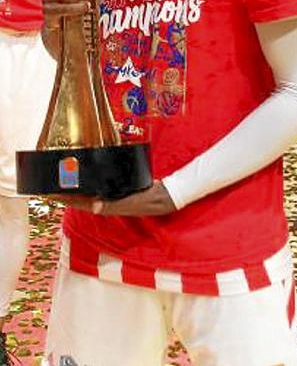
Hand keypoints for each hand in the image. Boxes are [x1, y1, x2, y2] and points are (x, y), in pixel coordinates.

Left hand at [56, 180, 176, 216]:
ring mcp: (109, 196)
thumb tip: (95, 207)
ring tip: (62, 179)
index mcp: (104, 206)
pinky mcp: (115, 189)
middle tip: (50, 183)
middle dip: (65, 192)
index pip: (79, 203)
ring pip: (87, 191)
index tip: (49, 194)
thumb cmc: (146, 201)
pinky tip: (85, 176)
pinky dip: (88, 182)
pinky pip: (96, 186)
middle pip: (79, 197)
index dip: (63, 199)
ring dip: (75, 187)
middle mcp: (104, 202)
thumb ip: (113, 206)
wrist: (162, 197)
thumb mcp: (131, 203)